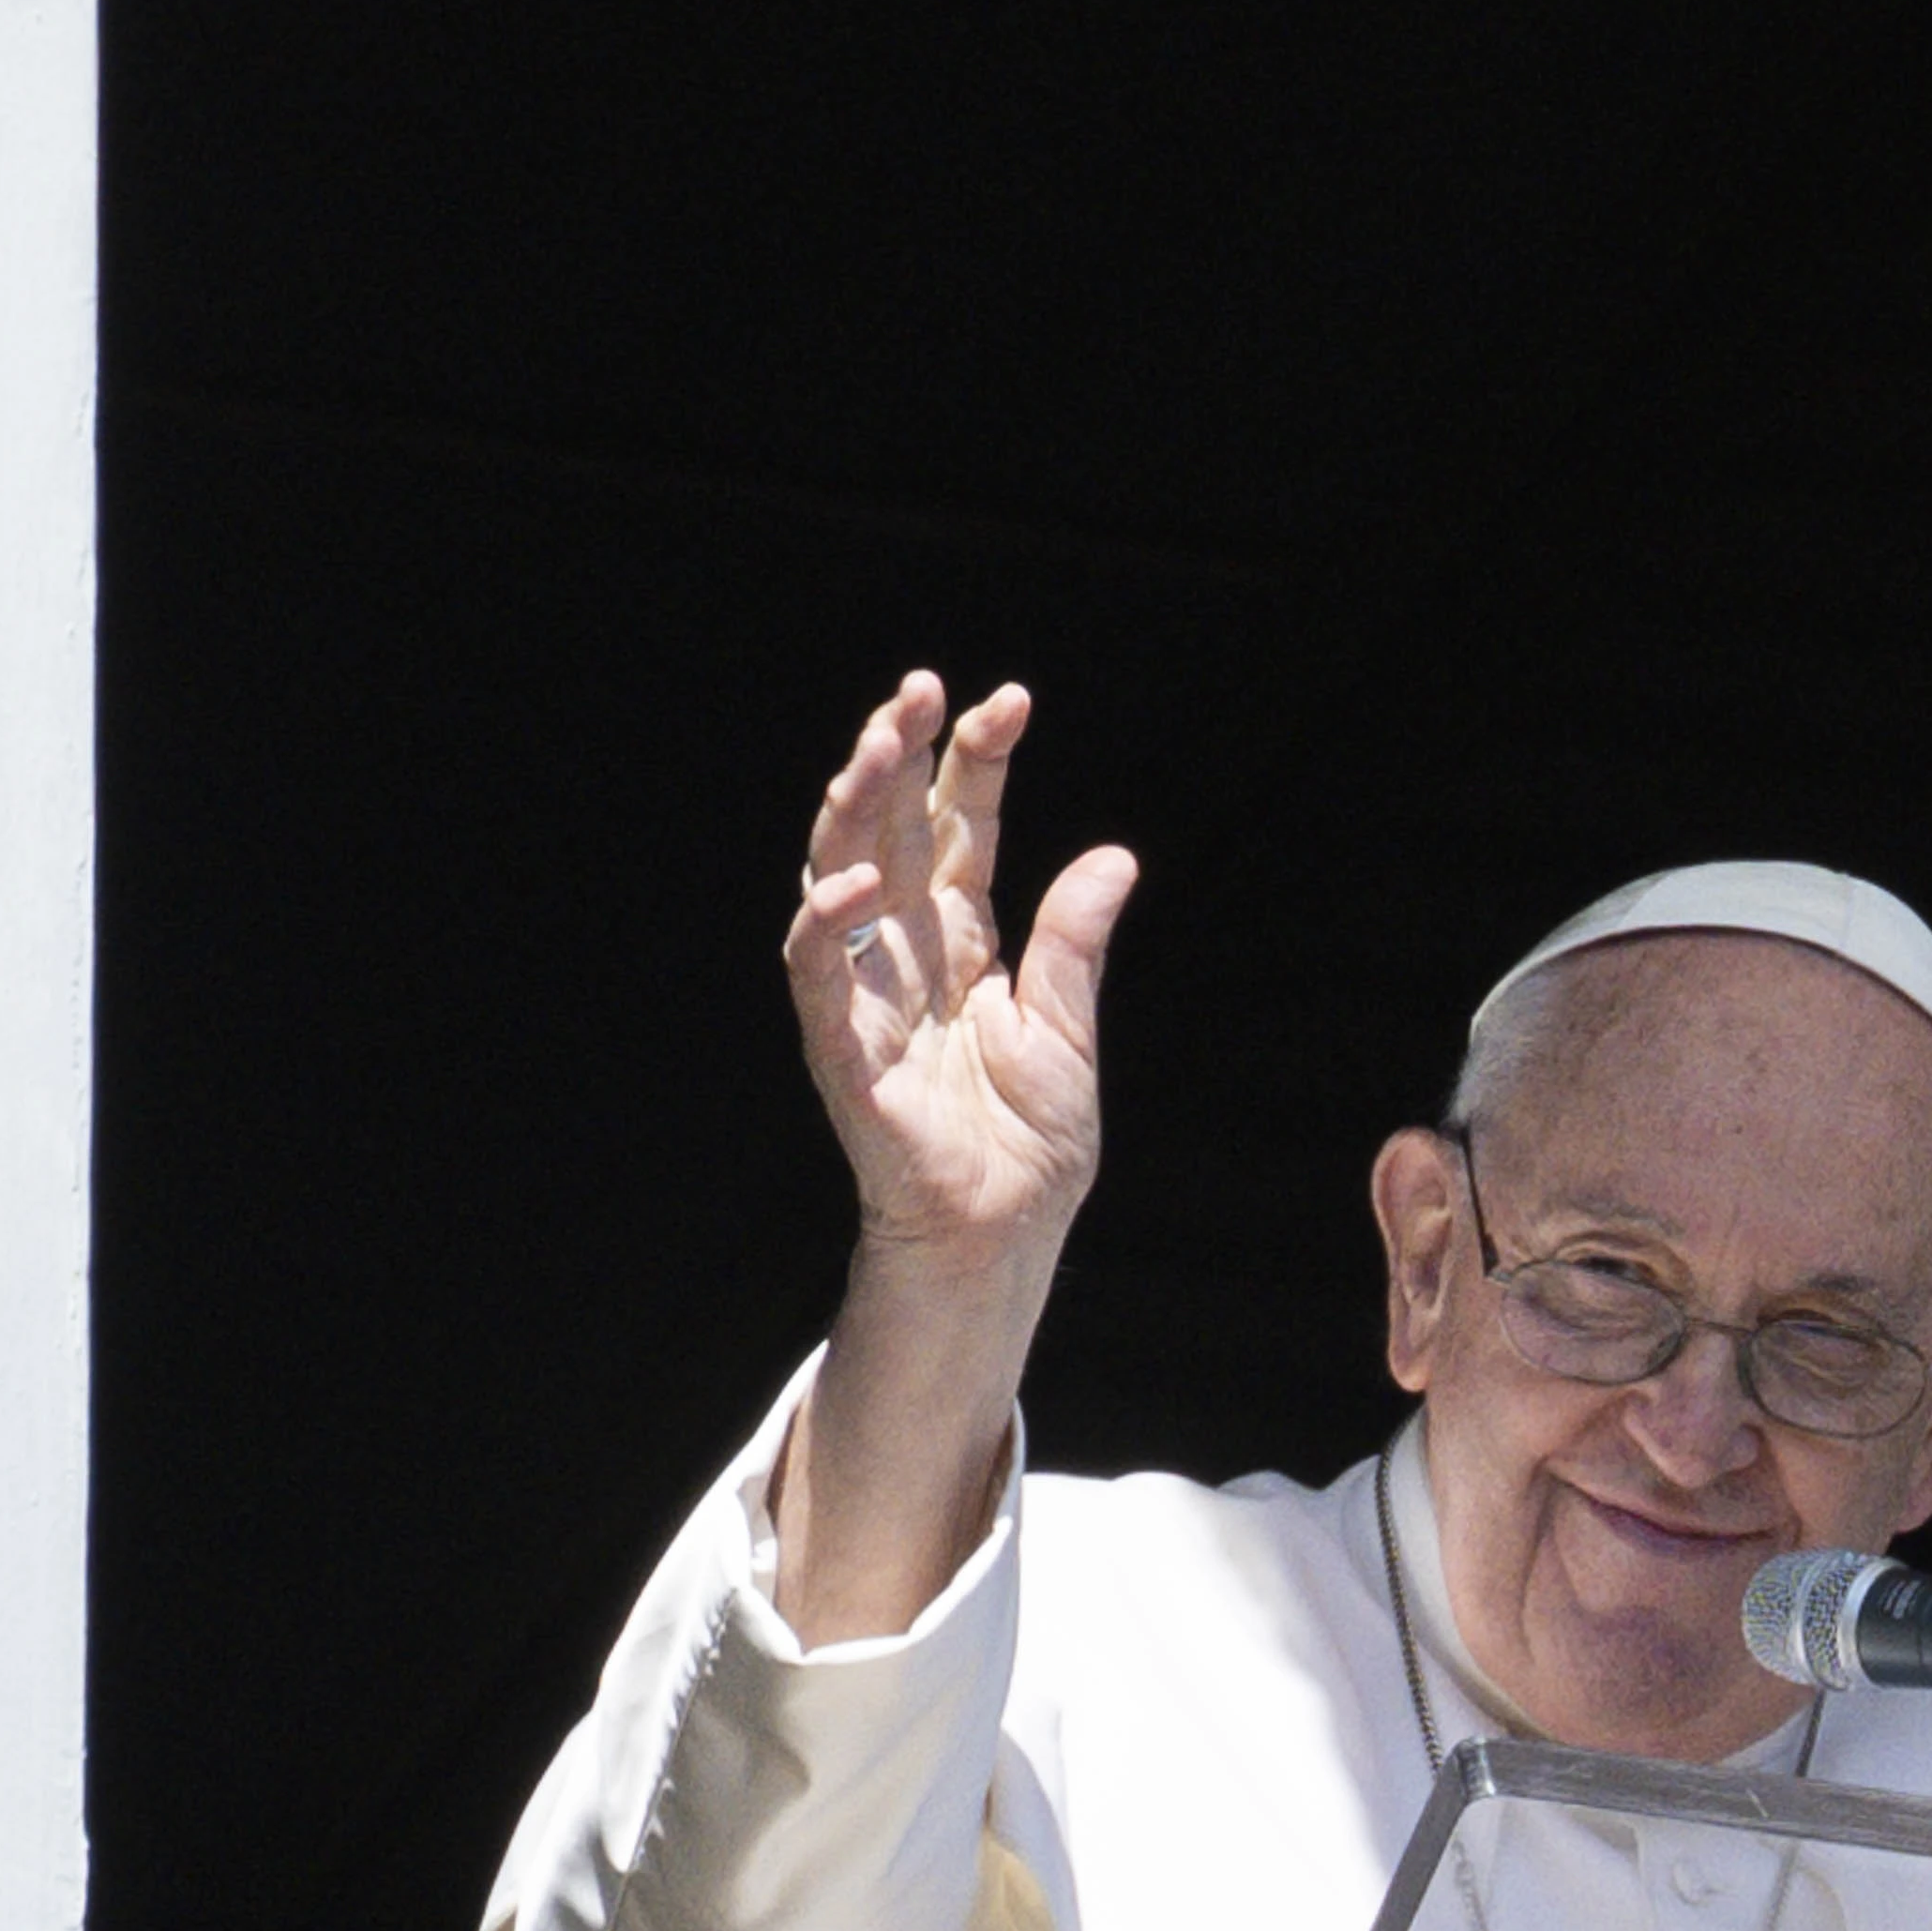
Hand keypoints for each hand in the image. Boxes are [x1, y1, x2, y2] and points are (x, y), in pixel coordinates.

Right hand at [785, 673, 1137, 1276]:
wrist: (1002, 1240)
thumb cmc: (1026, 1150)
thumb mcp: (1066, 1029)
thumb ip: (1074, 942)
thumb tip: (1113, 854)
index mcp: (960, 944)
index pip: (956, 831)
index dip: (974, 765)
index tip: (1008, 702)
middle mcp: (905, 957)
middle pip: (888, 833)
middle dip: (898, 756)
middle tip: (920, 689)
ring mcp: (867, 997)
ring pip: (838, 878)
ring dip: (852, 809)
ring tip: (880, 744)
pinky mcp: (845, 1052)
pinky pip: (818, 977)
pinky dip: (827, 928)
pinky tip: (859, 884)